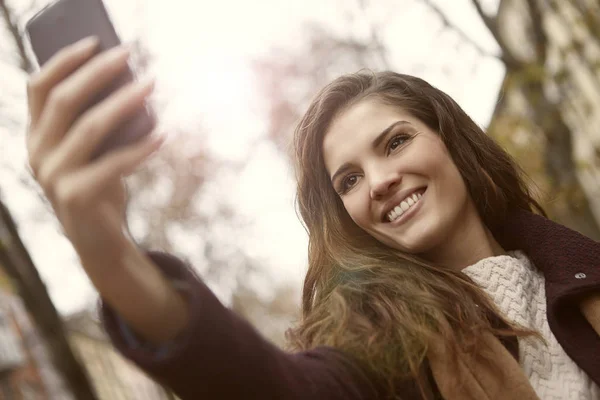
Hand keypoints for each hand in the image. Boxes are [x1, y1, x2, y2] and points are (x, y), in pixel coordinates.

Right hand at [26, 37, 190, 343]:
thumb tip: (129, 82)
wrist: (98, 240)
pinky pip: (114, 163)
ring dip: (124, 102)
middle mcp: (37, 153)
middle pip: (65, 101)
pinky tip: (164, 133)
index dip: (64, 61)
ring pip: (90, 128)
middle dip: (98, 73)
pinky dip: (141, 146)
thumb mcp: (91, 151)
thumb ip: (96, 122)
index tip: (95, 42)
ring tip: (152, 84)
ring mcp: (54, 177)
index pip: (39, 88)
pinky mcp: (77, 197)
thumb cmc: (99, 185)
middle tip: (129, 54)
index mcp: (36, 136)